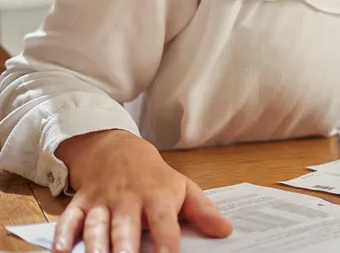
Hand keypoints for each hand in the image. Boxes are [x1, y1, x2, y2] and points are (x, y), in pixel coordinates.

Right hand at [52, 129, 232, 252]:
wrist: (118, 150)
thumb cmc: (155, 177)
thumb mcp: (184, 187)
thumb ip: (204, 211)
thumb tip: (226, 230)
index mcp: (158, 196)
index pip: (165, 222)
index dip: (167, 242)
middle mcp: (128, 200)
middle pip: (126, 226)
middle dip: (125, 247)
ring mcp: (102, 202)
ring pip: (96, 225)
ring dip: (95, 244)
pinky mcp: (81, 203)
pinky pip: (69, 219)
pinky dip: (63, 234)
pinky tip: (61, 251)